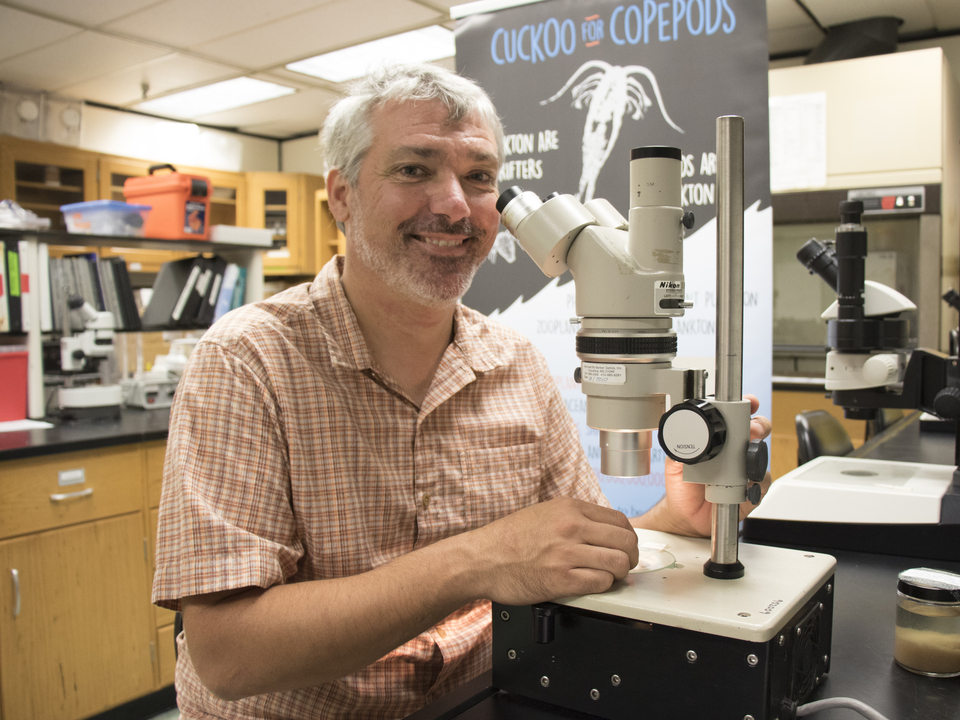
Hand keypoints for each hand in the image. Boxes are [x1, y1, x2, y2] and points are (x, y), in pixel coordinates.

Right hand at [467, 497, 638, 604]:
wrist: (481, 559)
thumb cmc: (508, 539)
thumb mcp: (544, 513)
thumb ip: (574, 517)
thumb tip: (603, 529)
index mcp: (569, 508)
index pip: (619, 520)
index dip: (628, 537)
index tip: (624, 546)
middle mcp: (571, 527)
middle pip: (625, 541)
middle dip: (631, 556)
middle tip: (624, 565)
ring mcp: (567, 554)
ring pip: (618, 563)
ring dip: (620, 574)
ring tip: (610, 577)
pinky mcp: (561, 580)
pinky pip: (600, 583)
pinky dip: (603, 586)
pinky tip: (592, 584)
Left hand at [636, 394, 772, 536]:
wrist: (686, 515)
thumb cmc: (682, 484)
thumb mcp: (675, 462)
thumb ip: (680, 448)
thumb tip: (683, 436)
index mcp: (718, 439)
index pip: (734, 416)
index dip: (744, 406)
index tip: (749, 403)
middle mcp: (735, 450)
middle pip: (757, 430)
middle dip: (758, 425)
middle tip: (751, 430)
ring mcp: (745, 468)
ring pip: (762, 454)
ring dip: (757, 453)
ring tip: (746, 457)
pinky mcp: (752, 489)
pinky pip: (762, 480)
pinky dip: (756, 480)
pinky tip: (745, 482)